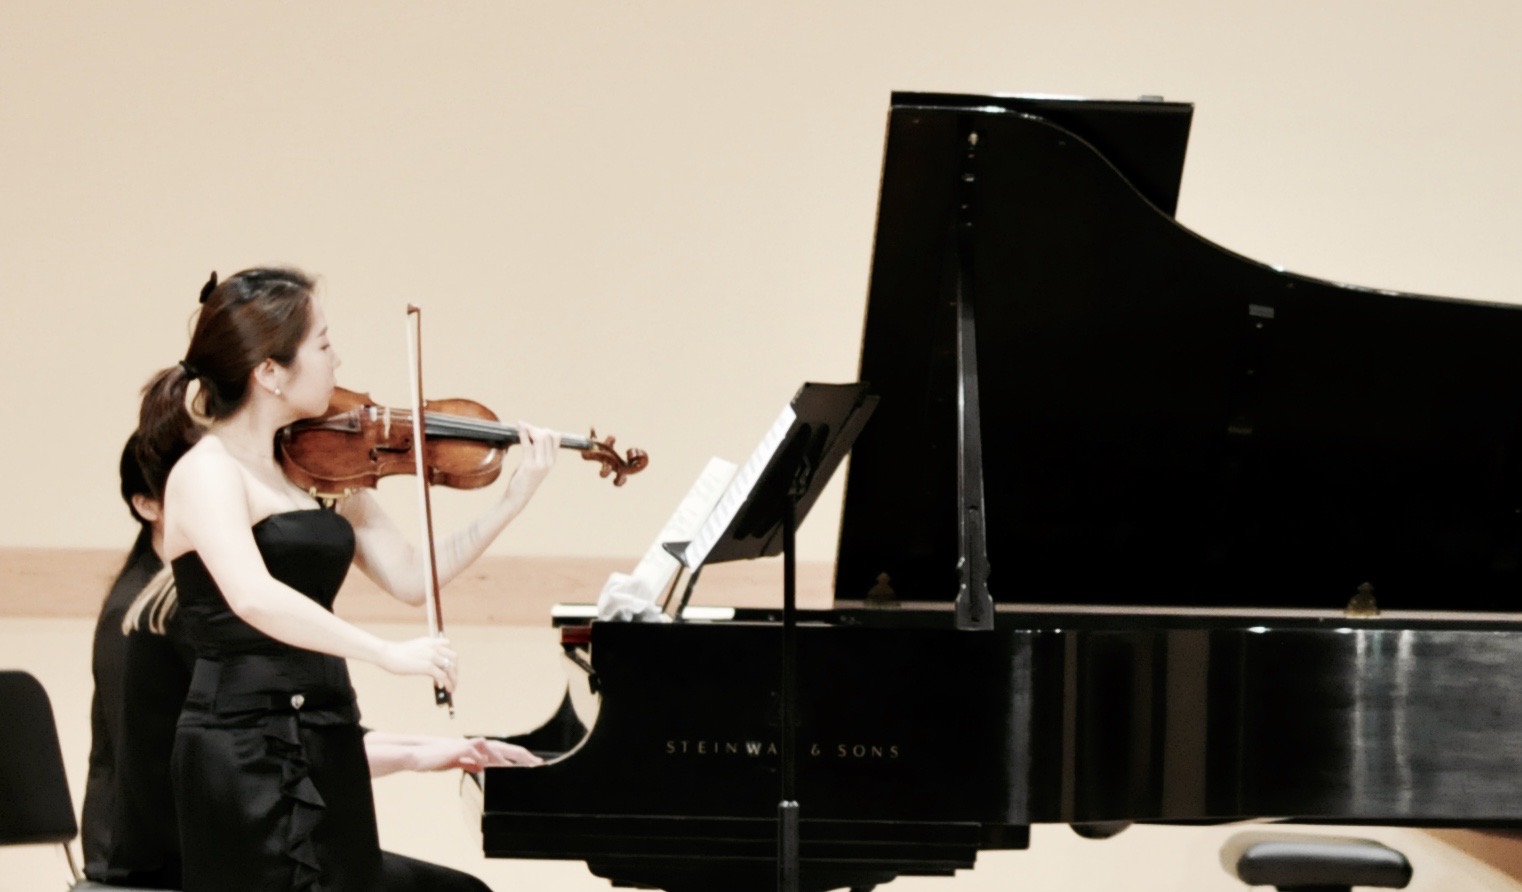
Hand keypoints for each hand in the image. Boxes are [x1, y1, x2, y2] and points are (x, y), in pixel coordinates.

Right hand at [377, 636, 457, 691]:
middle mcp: (433, 647)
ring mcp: (431, 656)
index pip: (448, 646)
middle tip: (453, 679)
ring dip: (454, 679)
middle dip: (455, 669)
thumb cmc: (396, 654)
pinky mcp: (428, 666)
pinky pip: (443, 677)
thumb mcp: (415, 650)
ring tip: (452, 687)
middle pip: (453, 657)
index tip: (449, 667)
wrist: (387, 654)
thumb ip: (425, 655)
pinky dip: (448, 684)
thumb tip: (431, 669)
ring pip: (451, 668)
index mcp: (430, 641)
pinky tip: (447, 689)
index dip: (451, 657)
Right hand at [398, 736, 544, 771]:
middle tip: (537, 763)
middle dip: (521, 755)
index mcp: (478, 749)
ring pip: (493, 748)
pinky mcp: (460, 749)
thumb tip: (482, 767)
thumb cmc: (437, 759)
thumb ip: (470, 763)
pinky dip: (485, 757)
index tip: (532, 764)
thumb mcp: (458, 763)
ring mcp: (469, 745)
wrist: (421, 756)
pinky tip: (490, 765)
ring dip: (506, 757)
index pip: (503, 752)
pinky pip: (477, 751)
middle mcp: (477, 745)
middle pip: (504, 747)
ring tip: (518, 766)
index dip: (518, 758)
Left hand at [504, 421, 558, 503]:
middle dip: (535, 428)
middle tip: (524, 427)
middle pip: (548, 435)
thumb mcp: (535, 464)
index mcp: (552, 460)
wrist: (518, 497)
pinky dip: (523, 433)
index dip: (545, 430)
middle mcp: (549, 462)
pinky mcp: (529, 466)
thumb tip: (533, 434)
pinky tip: (519, 427)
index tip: (533, 430)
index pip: (556, 437)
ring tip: (520, 426)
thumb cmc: (524, 479)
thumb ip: (537, 452)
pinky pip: (528, 445)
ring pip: (540, 438)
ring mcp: (540, 464)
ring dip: (529, 429)